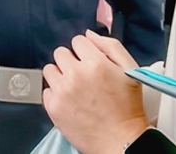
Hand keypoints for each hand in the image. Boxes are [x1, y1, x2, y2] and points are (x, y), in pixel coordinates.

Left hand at [43, 30, 148, 153]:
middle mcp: (76, 75)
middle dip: (71, 61)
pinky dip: (56, 95)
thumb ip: (111, 46)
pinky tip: (71, 101)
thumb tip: (89, 34)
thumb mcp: (129, 70)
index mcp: (96, 63)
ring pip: (50, 69)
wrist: (121, 141)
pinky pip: (46, 90)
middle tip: (82, 76)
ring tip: (75, 88)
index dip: (85, 51)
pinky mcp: (54, 107)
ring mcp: (63, 91)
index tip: (89, 61)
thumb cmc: (128, 108)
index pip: (78, 40)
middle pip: (60, 52)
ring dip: (60, 76)